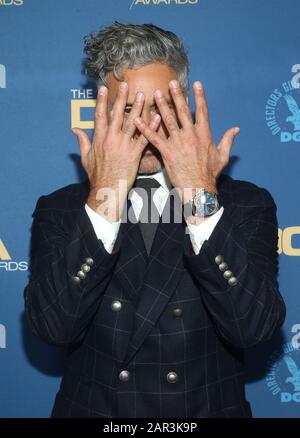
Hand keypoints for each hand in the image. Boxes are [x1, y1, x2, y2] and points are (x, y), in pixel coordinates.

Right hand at [72, 82, 159, 220]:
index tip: (103, 88)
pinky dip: (150, 128)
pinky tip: (156, 118)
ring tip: (143, 95)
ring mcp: (123, 146)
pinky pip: (144, 139)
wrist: (107, 190)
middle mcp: (111, 139)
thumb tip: (75, 129)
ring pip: (132, 124)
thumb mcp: (85, 158)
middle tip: (126, 85)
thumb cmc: (96, 175)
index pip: (100, 116)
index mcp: (99, 139)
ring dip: (138, 108)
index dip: (101, 101)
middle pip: (116, 115)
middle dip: (121, 98)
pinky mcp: (134, 154)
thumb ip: (81, 141)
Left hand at [134, 80, 239, 203]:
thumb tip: (236, 129)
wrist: (198, 188)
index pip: (202, 111)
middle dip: (177, 96)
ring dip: (161, 107)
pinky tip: (138, 120)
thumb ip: (228, 140)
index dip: (199, 97)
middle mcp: (191, 136)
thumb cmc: (210, 174)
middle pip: (183, 112)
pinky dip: (146, 129)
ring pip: (168, 121)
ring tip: (156, 94)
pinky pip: (154, 139)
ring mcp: (178, 144)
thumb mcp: (222, 156)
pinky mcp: (167, 153)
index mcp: (204, 135)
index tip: (196, 84)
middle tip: (171, 83)